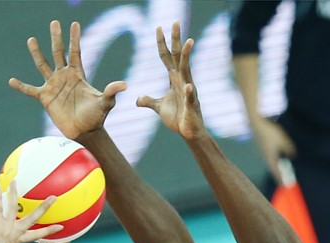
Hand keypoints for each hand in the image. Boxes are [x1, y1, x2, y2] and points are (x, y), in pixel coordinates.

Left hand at [0, 183, 60, 242]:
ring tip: (15, 181)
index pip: (39, 234)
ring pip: (13, 208)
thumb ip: (4, 232)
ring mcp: (7, 229)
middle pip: (33, 218)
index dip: (50, 231)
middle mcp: (16, 233)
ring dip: (14, 193)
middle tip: (53, 198)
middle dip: (44, 207)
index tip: (61, 226)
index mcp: (19, 239)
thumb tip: (2, 221)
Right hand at [9, 21, 126, 140]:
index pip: (75, 52)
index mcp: (77, 74)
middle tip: (54, 22)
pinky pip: (30, 90)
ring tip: (31, 39)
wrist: (85, 131)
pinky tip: (11, 81)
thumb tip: (124, 85)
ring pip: (43, 65)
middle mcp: (64, 76)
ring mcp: (53, 86)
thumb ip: (111, 92)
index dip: (75, 38)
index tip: (74, 23)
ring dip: (37, 53)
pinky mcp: (45, 98)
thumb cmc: (96, 116)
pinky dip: (21, 86)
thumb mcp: (105, 103)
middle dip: (57, 38)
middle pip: (58, 52)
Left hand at [136, 23, 205, 141]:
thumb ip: (149, 101)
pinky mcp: (191, 105)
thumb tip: (138, 99)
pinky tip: (188, 86)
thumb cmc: (177, 118)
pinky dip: (189, 92)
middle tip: (175, 21)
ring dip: (187, 56)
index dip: (162, 43)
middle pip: (178, 56)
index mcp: (174, 79)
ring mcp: (189, 91)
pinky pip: (190, 97)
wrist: (189, 133)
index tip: (158, 27)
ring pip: (187, 70)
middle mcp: (182, 80)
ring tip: (189, 41)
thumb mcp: (159, 108)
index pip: (167, 57)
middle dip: (176, 39)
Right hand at [252, 118, 296, 184]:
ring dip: (276, 168)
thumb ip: (289, 149)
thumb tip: (293, 155)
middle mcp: (265, 158)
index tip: (285, 186)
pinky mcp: (261, 149)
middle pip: (273, 169)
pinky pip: (269, 158)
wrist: (256, 124)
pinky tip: (277, 158)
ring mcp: (262, 153)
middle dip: (279, 175)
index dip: (281, 179)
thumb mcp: (283, 140)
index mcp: (271, 158)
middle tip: (285, 180)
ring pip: (270, 163)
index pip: (276, 172)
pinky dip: (274, 161)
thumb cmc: (270, 133)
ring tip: (282, 171)